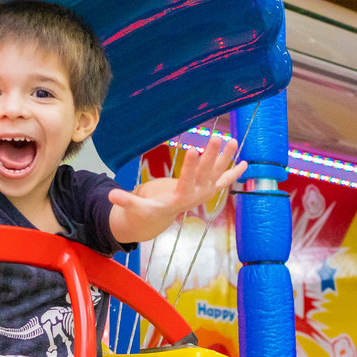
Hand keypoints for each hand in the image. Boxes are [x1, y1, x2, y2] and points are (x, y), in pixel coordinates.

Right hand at [108, 135, 246, 220]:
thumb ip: (126, 201)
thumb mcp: (136, 207)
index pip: (187, 181)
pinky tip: (245, 162)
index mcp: (179, 199)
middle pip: (206, 175)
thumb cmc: (147, 210)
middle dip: (212, 156)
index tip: (193, 150)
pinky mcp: (207, 189)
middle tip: (216, 138)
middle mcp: (195, 195)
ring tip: (233, 141)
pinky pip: (224, 181)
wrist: (160, 219)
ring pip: (217, 174)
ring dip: (227, 158)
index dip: (191, 167)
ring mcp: (204, 192)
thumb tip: (111, 195)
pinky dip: (234, 172)